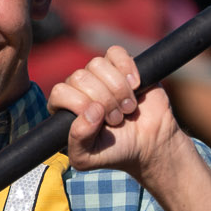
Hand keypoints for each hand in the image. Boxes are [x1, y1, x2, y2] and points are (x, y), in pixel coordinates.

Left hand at [50, 46, 201, 193]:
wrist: (151, 144)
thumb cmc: (116, 151)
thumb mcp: (88, 158)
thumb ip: (77, 142)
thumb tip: (90, 112)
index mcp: (65, 107)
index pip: (60, 92)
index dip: (80, 103)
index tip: (100, 119)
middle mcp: (79, 88)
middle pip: (80, 77)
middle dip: (103, 100)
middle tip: (117, 119)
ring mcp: (100, 75)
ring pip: (97, 64)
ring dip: (117, 89)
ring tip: (127, 108)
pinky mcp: (122, 65)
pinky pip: (116, 52)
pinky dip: (127, 68)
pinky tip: (135, 85)